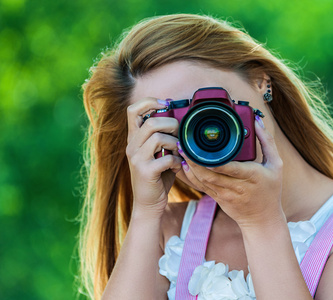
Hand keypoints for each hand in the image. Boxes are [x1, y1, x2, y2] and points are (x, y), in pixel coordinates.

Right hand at [126, 98, 182, 218]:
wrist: (148, 204)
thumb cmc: (158, 176)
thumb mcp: (158, 153)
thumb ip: (164, 137)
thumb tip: (180, 119)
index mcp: (134, 138)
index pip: (132, 110)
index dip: (149, 101)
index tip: (166, 104)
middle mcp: (132, 146)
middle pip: (151, 121)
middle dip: (171, 124)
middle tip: (180, 134)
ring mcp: (137, 159)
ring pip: (158, 138)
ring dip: (175, 143)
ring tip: (178, 152)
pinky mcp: (145, 172)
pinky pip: (166, 158)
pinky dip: (177, 160)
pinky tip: (178, 166)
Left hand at [176, 116, 284, 228]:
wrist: (262, 219)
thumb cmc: (271, 190)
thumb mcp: (276, 165)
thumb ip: (267, 141)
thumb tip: (257, 121)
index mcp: (251, 176)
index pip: (230, 168)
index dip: (215, 162)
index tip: (202, 150)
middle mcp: (236, 186)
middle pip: (211, 174)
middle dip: (195, 160)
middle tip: (184, 145)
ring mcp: (225, 194)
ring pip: (203, 181)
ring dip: (190, 167)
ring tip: (181, 151)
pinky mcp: (217, 198)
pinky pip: (201, 187)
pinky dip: (190, 177)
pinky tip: (184, 165)